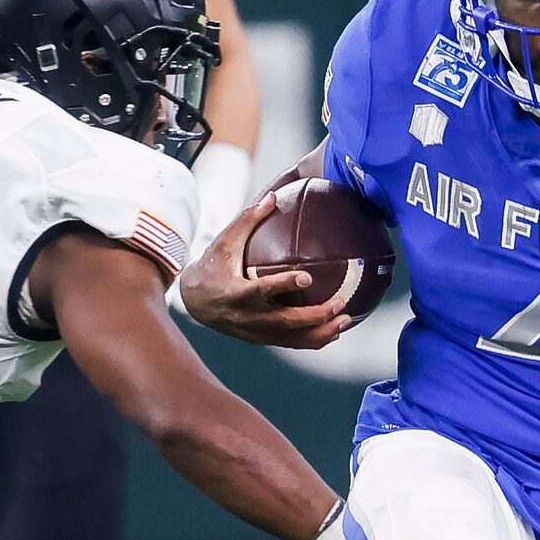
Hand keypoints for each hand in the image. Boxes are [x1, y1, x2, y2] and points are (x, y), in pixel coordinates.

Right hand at [177, 201, 353, 349]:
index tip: (307, 276)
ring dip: (321, 332)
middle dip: (316, 316)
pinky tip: (334, 331)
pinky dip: (313, 339)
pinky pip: (290, 343)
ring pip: (291, 338)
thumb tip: (273, 196)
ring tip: (346, 320)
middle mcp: (246, 316)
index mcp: (236, 292)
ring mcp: (254, 332)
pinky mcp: (260, 339)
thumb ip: (248, 219)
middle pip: (285, 322)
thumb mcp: (224, 241)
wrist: (193, 302)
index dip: (284, 285)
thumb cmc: (211, 266)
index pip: (262, 290)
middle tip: (340, 303)